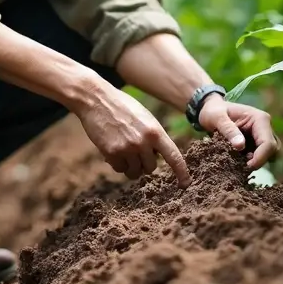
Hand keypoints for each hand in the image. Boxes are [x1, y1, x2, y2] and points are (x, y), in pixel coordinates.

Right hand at [72, 77, 191, 186]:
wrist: (96, 99)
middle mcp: (143, 142)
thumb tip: (158, 156)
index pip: (174, 156)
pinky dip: (117, 163)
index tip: (186, 184)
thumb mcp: (145, 117)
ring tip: (124, 149)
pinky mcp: (112, 153)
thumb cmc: (122, 106)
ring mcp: (127, 149)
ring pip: (135, 172)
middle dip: (145, 163)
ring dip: (131, 165)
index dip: (181, 172)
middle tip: (135, 149)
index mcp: (155, 131)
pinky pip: (120, 169)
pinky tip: (112, 148)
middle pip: (151, 167)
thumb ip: (154, 135)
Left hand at [196, 95, 278, 169]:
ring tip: (238, 162)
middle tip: (241, 165)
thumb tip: (241, 146)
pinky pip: (261, 154)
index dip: (260, 157)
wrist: (211, 109)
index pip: (268, 143)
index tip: (246, 166)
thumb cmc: (214, 111)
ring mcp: (262, 134)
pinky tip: (238, 160)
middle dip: (259, 160)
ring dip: (256, 161)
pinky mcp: (257, 141)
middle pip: (272, 150)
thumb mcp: (217, 118)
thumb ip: (228, 130)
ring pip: (269, 154)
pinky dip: (252, 160)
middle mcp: (265, 126)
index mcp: (259, 119)